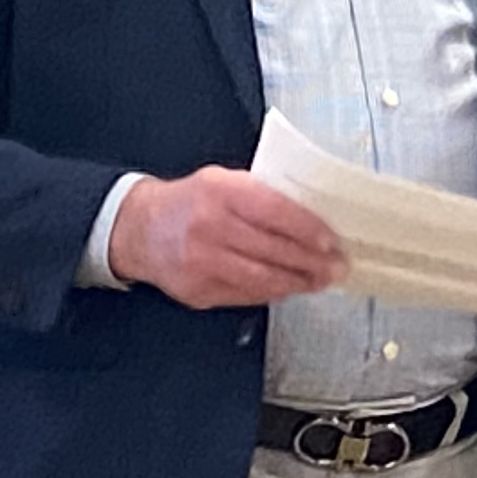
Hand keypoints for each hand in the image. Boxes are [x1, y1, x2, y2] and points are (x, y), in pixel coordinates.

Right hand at [105, 167, 345, 309]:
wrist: (139, 229)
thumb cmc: (190, 203)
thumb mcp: (223, 182)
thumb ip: (261, 196)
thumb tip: (310, 218)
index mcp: (219, 192)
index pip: (275, 212)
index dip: (308, 230)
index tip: (331, 241)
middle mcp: (209, 227)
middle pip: (273, 250)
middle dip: (312, 262)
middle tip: (336, 266)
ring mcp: (201, 262)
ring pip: (262, 279)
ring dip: (297, 283)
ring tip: (319, 281)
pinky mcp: (198, 290)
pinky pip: (245, 295)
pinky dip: (272, 292)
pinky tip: (288, 288)